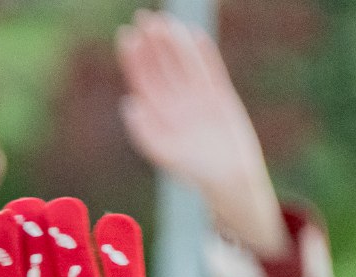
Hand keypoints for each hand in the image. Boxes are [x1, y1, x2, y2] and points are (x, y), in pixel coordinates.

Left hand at [116, 10, 288, 260]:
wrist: (229, 180)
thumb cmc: (194, 173)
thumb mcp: (164, 154)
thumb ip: (145, 132)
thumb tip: (129, 104)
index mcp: (158, 117)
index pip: (143, 81)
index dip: (134, 59)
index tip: (127, 36)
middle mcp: (176, 104)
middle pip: (161, 67)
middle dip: (151, 44)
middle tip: (144, 18)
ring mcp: (198, 98)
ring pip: (183, 63)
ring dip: (174, 43)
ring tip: (165, 21)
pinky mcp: (220, 96)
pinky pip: (210, 69)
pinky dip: (203, 52)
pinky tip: (194, 35)